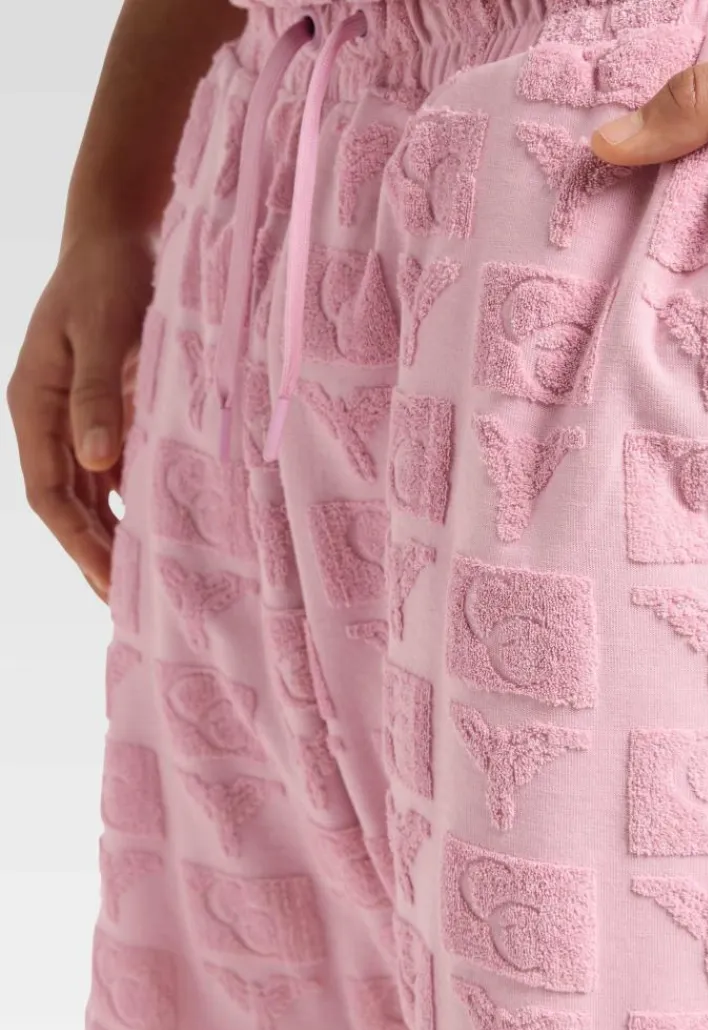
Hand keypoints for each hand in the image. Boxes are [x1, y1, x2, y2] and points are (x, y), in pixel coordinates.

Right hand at [7, 231, 154, 598]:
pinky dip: (133, 503)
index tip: (111, 580)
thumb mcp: (102, 330)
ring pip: (91, 495)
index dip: (78, 542)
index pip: (50, 495)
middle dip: (94, 554)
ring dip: (112, 537)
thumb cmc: (108, 276)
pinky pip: (117, 472)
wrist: (121, 234)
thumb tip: (97, 463)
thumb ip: (97, 395)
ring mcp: (78, 419)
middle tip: (129, 605)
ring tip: (144, 582)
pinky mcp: (108, 412)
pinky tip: (161, 528)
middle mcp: (51, 421)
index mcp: (33, 406)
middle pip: (68, 506)